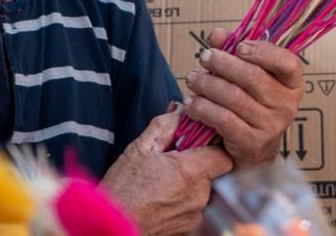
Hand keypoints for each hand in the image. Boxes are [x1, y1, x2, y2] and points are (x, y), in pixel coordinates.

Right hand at [101, 111, 232, 235]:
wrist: (112, 226)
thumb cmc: (123, 188)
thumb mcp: (140, 148)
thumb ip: (165, 125)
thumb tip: (181, 111)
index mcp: (192, 171)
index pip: (223, 155)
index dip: (212, 147)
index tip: (196, 143)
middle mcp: (200, 195)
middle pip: (212, 172)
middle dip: (197, 164)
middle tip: (171, 160)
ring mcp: (196, 215)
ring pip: (202, 190)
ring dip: (189, 182)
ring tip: (162, 181)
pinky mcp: (189, 228)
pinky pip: (193, 207)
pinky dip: (182, 199)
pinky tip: (161, 197)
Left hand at [182, 28, 304, 168]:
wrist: (253, 150)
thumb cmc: (250, 104)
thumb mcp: (247, 76)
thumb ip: (234, 51)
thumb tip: (216, 34)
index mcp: (292, 84)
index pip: (288, 62)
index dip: (263, 51)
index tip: (239, 45)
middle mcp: (286, 105)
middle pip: (253, 77)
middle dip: (224, 63)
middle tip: (204, 57)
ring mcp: (271, 125)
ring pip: (234, 97)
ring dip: (208, 84)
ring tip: (193, 78)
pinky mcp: (252, 142)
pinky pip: (223, 119)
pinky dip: (202, 108)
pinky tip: (191, 103)